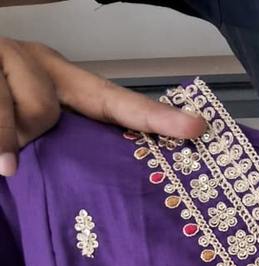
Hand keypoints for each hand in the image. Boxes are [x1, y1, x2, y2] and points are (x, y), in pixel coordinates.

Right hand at [0, 37, 206, 175]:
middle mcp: (35, 61)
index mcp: (60, 79)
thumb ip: (53, 142)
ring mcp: (3, 57)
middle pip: (44, 110)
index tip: (196, 129)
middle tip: (9, 146)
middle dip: (24, 129)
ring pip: (14, 112)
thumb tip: (55, 173)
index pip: (114, 101)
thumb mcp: (23, 127)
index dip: (155, 118)